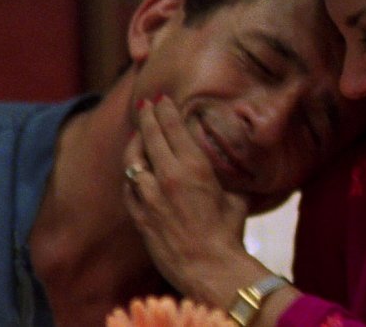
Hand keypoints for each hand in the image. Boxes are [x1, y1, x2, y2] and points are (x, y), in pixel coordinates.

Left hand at [123, 95, 255, 303]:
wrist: (209, 268)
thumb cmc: (228, 234)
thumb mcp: (236, 199)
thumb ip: (226, 181)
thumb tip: (229, 174)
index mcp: (194, 168)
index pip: (173, 128)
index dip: (165, 110)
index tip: (161, 98)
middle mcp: (168, 177)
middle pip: (150, 136)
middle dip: (147, 117)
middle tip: (145, 105)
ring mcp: (150, 197)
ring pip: (133, 160)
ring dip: (134, 143)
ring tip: (137, 135)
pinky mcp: (140, 216)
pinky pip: (129, 187)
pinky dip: (131, 175)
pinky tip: (134, 171)